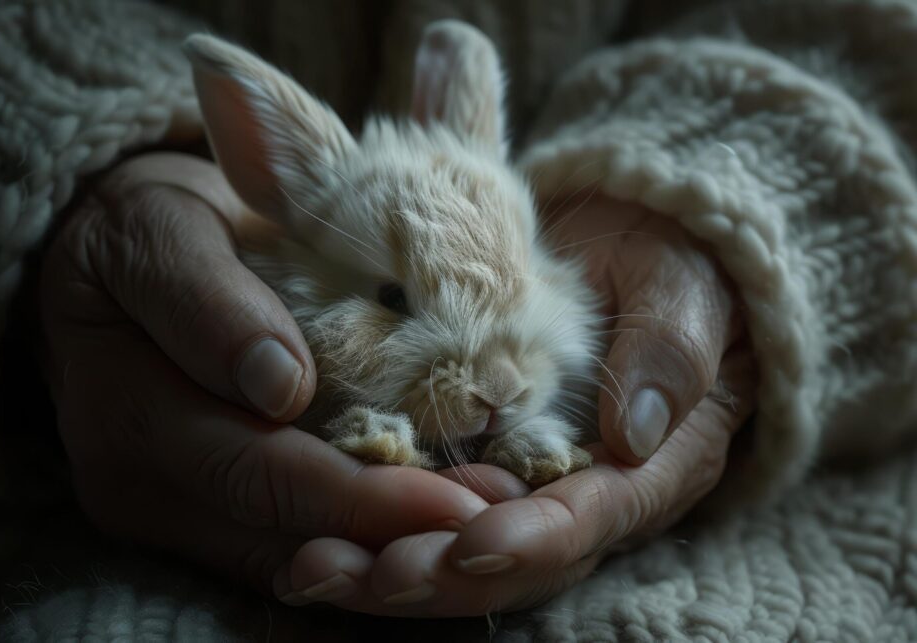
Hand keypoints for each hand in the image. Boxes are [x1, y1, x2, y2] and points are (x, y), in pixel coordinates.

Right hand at [39, 152, 488, 595]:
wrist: (115, 258)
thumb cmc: (142, 228)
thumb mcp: (158, 231)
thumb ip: (205, 300)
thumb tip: (281, 386)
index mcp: (127, 417)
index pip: (260, 476)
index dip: (362, 498)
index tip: (460, 501)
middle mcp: (141, 488)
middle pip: (284, 534)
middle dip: (396, 536)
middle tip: (502, 523)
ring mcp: (172, 510)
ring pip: (291, 556)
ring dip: (389, 550)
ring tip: (486, 526)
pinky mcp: (202, 514)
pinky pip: (288, 542)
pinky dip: (361, 539)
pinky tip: (430, 518)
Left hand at [273, 195, 756, 614]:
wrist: (625, 252)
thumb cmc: (665, 265)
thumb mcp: (682, 287)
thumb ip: (670, 348)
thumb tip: (639, 430)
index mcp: (653, 466)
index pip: (593, 518)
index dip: (532, 538)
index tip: (469, 544)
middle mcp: (589, 497)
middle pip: (516, 561)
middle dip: (442, 575)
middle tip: (367, 574)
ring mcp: (530, 487)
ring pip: (464, 553)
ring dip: (391, 570)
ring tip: (318, 569)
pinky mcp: (481, 464)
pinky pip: (430, 514)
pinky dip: (375, 531)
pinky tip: (316, 540)